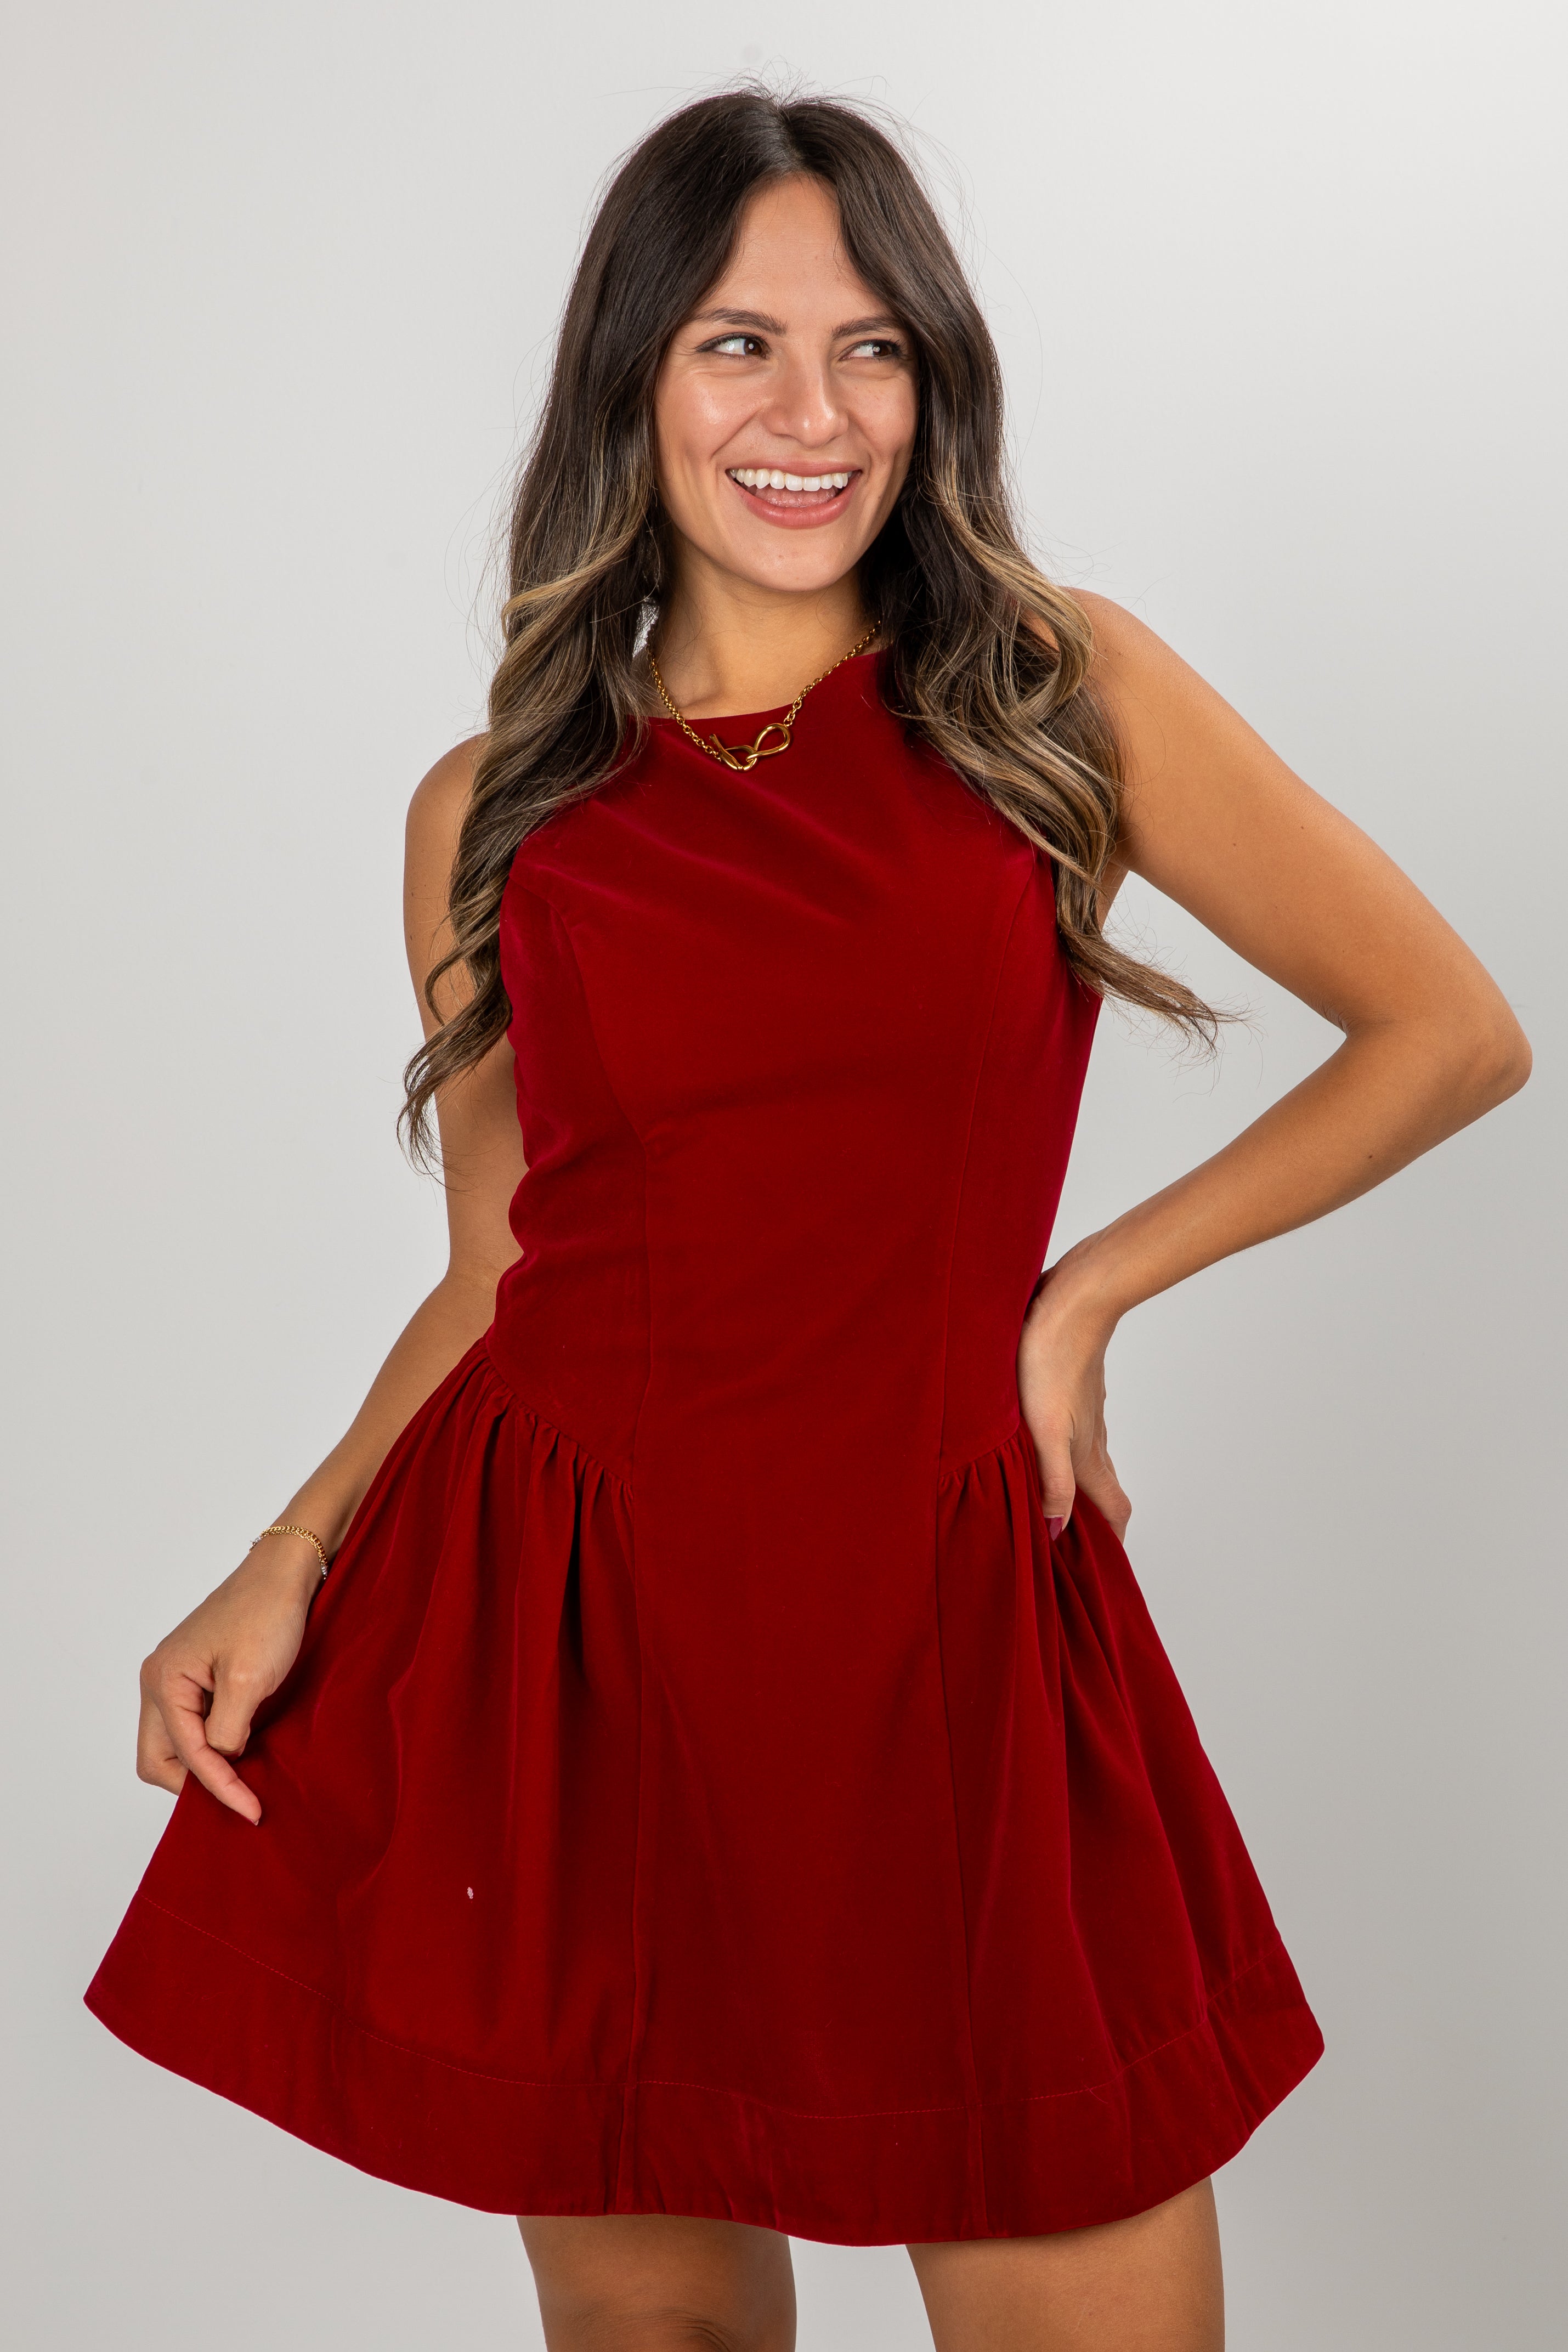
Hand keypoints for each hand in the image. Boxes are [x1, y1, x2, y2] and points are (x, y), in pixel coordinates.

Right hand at [137, 1536, 320, 1824]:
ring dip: (203, 1766)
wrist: (285, 1572)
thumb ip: (227, 1731)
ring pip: (174, 1744)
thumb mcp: (249, 1680)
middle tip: (237, 1800)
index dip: (218, 1787)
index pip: (185, 1754)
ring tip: (242, 1781)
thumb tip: (221, 1760)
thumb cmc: (267, 1613)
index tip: (252, 1810)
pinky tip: (242, 1752)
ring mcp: (177, 1677)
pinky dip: (212, 1745)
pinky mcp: (199, 1675)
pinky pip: (193, 1724)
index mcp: (164, 1680)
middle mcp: (160, 1680)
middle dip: (194, 1784)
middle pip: (159, 1758)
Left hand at [1016, 1259, 1131, 1544]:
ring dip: (1077, 1489)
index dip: (1111, 1544)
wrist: (1074, 1298)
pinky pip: (1074, 1434)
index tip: (1100, 1572)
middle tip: (1072, 1548)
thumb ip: (1052, 1479)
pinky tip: (1041, 1447)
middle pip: (1103, 1491)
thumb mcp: (1044, 1427)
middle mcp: (1092, 1437)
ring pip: (1088, 1461)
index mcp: (1088, 1453)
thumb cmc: (1052, 1358)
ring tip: (1052, 1507)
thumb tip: (1057, 1530)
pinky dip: (1064, 1456)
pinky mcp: (1073, 1388)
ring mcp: (1085, 1411)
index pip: (1113, 1510)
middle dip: (1094, 1524)